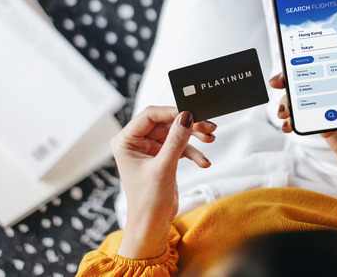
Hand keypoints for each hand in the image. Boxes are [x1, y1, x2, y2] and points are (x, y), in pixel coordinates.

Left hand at [111, 106, 215, 258]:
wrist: (152, 225)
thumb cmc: (148, 201)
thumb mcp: (163, 168)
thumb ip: (176, 141)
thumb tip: (187, 116)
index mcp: (126, 141)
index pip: (150, 115)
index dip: (172, 112)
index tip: (193, 113)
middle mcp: (135, 142)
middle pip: (166, 123)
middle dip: (188, 126)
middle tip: (208, 127)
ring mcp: (149, 149)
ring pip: (175, 133)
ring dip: (193, 138)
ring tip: (210, 140)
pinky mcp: (161, 157)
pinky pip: (179, 146)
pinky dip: (193, 152)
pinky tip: (203, 162)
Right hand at [269, 67, 336, 194]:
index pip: (330, 68)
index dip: (310, 63)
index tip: (292, 63)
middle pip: (311, 82)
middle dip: (290, 81)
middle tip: (278, 84)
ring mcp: (330, 112)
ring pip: (303, 100)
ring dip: (287, 103)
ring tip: (283, 112)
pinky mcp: (324, 127)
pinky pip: (304, 120)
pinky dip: (292, 121)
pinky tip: (287, 126)